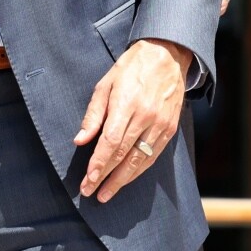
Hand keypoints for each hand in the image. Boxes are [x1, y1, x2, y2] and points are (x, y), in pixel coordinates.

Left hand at [74, 37, 191, 202]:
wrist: (166, 56)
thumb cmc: (130, 68)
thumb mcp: (105, 84)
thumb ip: (93, 114)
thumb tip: (80, 140)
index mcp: (127, 104)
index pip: (110, 142)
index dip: (98, 164)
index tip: (88, 180)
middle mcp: (146, 117)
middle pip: (124, 155)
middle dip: (107, 177)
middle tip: (92, 193)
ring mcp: (161, 124)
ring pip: (141, 160)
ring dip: (123, 179)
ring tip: (107, 193)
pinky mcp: (171, 129)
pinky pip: (154, 155)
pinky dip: (139, 169)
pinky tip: (128, 178)